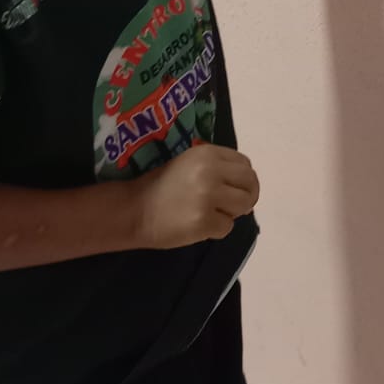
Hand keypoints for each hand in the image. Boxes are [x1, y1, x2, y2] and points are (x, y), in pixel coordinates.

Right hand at [134, 144, 259, 249]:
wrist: (133, 209)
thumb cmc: (160, 186)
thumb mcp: (189, 163)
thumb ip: (217, 167)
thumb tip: (245, 184)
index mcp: (207, 153)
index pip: (245, 164)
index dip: (243, 179)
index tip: (235, 189)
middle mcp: (211, 171)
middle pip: (250, 184)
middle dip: (246, 196)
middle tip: (232, 206)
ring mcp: (208, 196)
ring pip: (244, 206)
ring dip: (231, 214)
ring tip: (211, 214)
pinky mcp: (204, 221)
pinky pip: (227, 227)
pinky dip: (216, 230)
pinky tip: (198, 226)